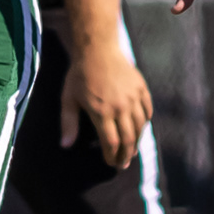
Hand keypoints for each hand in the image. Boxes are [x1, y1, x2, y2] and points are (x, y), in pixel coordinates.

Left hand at [61, 41, 153, 168]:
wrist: (97, 49)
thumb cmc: (79, 75)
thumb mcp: (68, 99)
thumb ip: (68, 123)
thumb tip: (65, 145)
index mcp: (101, 112)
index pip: (111, 143)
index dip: (112, 156)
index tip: (111, 163)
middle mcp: (120, 107)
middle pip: (128, 139)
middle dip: (126, 155)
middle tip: (123, 164)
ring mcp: (133, 98)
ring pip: (140, 127)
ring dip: (137, 142)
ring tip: (132, 151)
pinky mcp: (141, 89)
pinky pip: (147, 111)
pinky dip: (145, 123)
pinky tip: (140, 129)